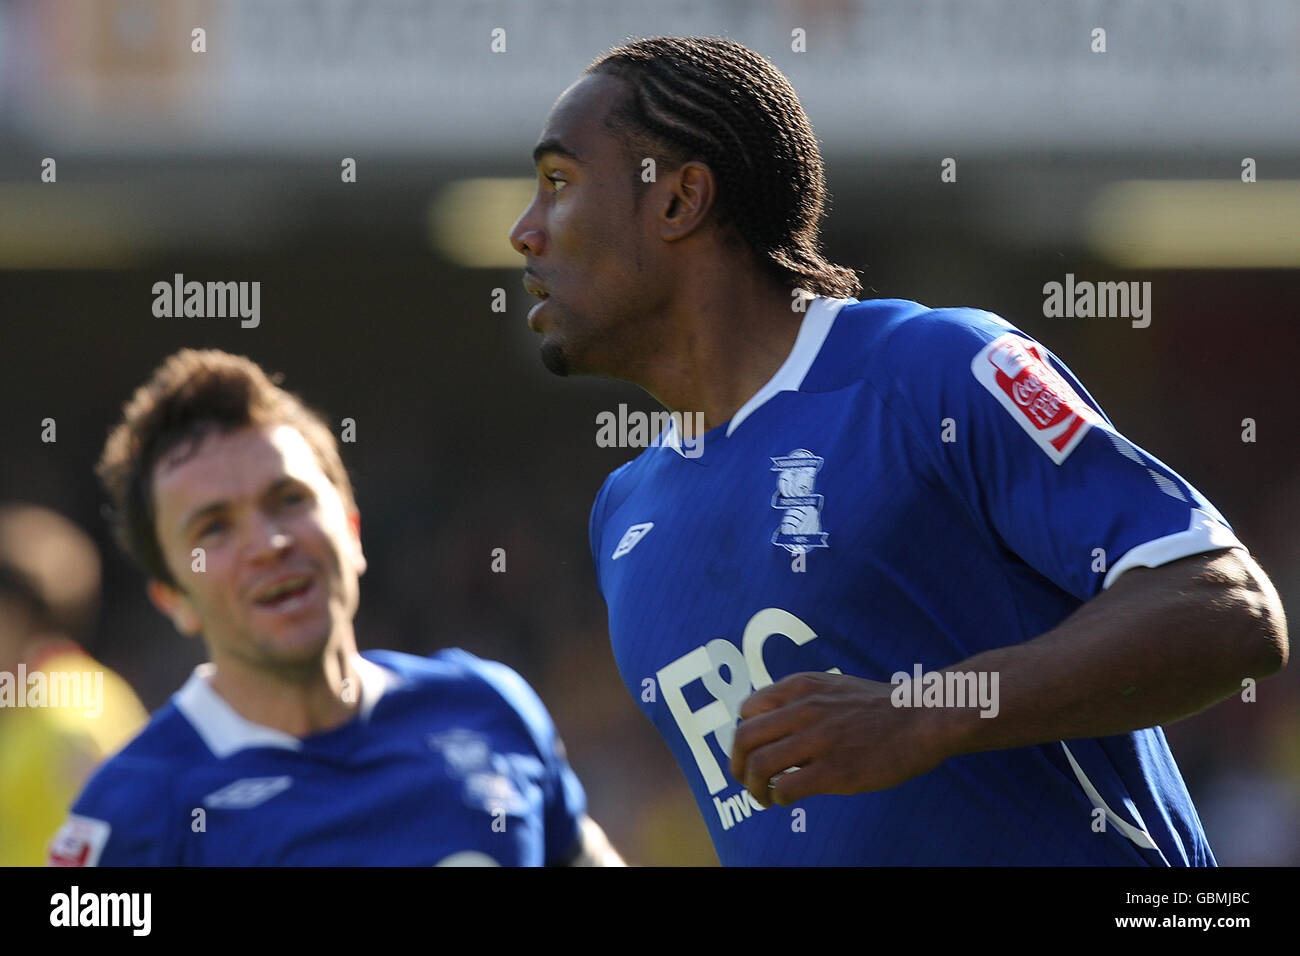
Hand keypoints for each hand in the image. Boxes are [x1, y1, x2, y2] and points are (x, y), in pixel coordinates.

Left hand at [729, 671, 952, 807]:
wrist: (923, 718)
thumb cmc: (878, 707)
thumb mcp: (832, 686)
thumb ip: (800, 699)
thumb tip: (770, 724)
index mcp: (801, 686)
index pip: (747, 709)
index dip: (744, 736)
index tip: (753, 752)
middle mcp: (804, 709)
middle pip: (744, 738)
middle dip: (736, 765)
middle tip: (745, 781)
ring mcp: (819, 740)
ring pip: (759, 764)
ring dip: (753, 787)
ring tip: (763, 798)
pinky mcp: (836, 771)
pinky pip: (786, 787)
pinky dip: (778, 797)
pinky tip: (788, 800)